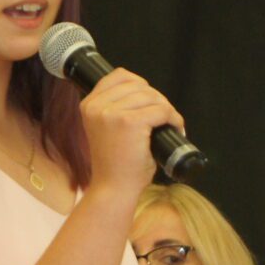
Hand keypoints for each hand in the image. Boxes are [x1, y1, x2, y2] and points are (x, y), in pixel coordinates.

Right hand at [79, 67, 184, 194]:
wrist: (113, 189)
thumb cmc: (115, 164)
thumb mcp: (106, 128)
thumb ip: (115, 108)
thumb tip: (146, 92)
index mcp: (88, 105)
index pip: (120, 75)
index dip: (141, 85)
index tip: (150, 103)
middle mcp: (97, 106)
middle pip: (139, 85)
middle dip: (157, 99)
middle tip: (164, 118)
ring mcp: (112, 113)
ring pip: (152, 96)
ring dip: (167, 109)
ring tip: (170, 125)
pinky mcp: (130, 122)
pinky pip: (161, 110)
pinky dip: (173, 118)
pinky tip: (175, 129)